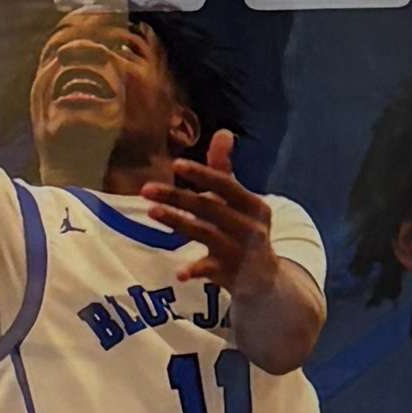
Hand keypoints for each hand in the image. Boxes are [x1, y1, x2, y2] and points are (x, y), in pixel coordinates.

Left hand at [139, 127, 278, 287]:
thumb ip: (225, 170)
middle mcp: (251, 228)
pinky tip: (179, 272)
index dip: (202, 175)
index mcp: (254, 205)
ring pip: (205, 234)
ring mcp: (241, 252)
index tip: (176, 165)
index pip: (226, 185)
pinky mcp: (231, 275)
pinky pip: (210, 270)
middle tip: (145, 189)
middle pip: (209, 208)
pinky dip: (195, 270)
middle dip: (177, 197)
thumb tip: (222, 133)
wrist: (266, 279)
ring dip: (178, 222)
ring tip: (151, 212)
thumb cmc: (245, 231)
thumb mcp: (239, 202)